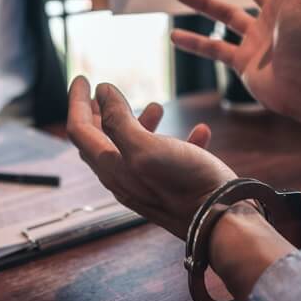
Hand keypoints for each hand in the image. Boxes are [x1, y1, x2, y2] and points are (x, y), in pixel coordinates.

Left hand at [66, 76, 294, 300]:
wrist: (222, 222)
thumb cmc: (184, 184)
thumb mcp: (146, 147)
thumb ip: (119, 120)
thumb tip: (102, 92)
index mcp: (112, 167)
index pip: (80, 131)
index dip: (77, 101)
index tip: (83, 78)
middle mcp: (125, 178)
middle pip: (101, 142)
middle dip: (100, 114)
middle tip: (103, 93)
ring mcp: (150, 185)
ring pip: (136, 149)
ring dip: (141, 124)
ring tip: (157, 106)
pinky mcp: (175, 189)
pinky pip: (172, 159)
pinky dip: (179, 140)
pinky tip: (200, 130)